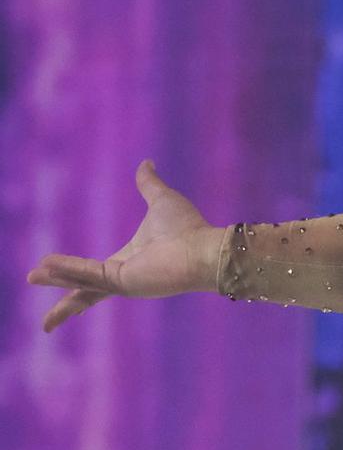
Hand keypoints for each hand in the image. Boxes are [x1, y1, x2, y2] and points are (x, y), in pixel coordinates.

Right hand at [26, 161, 226, 332]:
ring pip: (82, 283)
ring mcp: (123, 283)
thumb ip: (148, 184)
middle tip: (31, 279)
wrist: (205, 247)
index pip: (93, 272)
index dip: (71, 271)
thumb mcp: (161, 200)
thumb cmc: (189, 228)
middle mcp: (123, 276)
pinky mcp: (124, 283)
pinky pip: (91, 276)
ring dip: (58, 278)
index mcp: (127, 261)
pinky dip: (70, 270)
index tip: (46, 266)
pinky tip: (48, 266)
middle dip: (59, 286)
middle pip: (83, 287)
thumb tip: (146, 162)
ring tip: (31, 276)